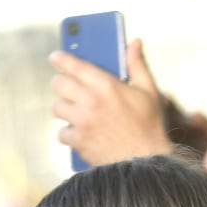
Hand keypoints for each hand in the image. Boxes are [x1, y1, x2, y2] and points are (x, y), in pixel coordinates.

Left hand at [51, 39, 171, 164]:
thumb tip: (134, 43)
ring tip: (81, 114)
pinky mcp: (78, 140)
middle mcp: (90, 101)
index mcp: (107, 86)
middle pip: (58, 83)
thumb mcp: (149, 93)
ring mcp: (82, 121)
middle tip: (71, 89)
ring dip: (66, 110)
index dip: (61, 59)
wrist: (147, 162)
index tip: (56, 57)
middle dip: (63, 84)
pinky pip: (61, 132)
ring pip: (57, 107)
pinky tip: (84, 134)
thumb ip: (138, 65)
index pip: (73, 64)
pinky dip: (70, 134)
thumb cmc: (150, 128)